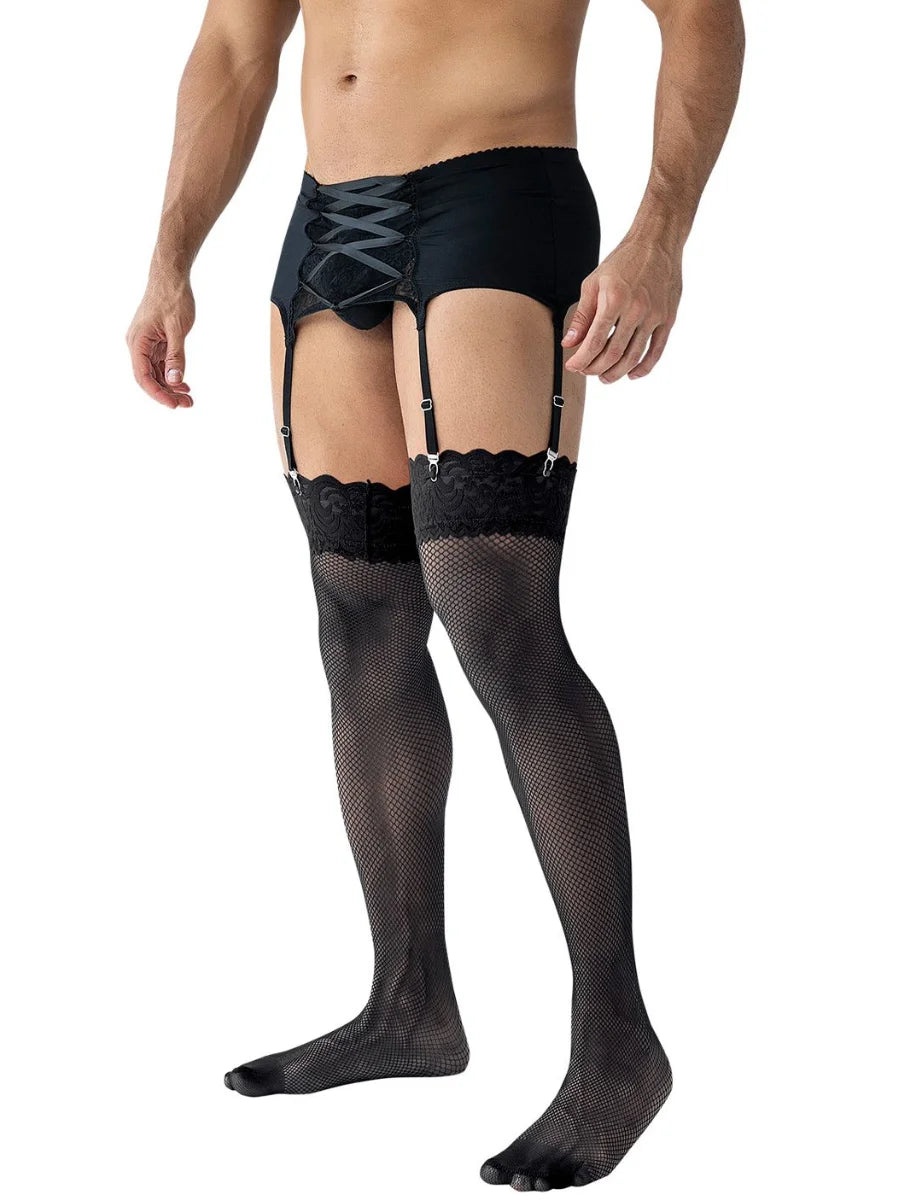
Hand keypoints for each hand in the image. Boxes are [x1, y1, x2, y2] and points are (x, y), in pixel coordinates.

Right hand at [126, 272, 195, 407]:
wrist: (170, 276)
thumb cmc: (172, 298)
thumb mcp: (178, 329)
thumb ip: (176, 356)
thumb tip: (173, 380)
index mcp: (138, 341)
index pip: (143, 376)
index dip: (157, 393)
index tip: (174, 405)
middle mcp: (137, 344)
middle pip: (148, 377)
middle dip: (166, 393)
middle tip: (187, 404)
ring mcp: (145, 343)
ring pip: (155, 372)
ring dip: (170, 386)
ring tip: (188, 398)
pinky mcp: (154, 341)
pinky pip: (159, 363)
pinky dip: (171, 374)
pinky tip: (183, 383)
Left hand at [562, 237, 682, 381]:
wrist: (657, 243)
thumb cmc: (623, 261)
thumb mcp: (593, 283)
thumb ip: (581, 316)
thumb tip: (569, 344)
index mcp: (614, 300)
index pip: (595, 341)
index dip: (582, 359)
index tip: (573, 366)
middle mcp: (636, 310)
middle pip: (613, 353)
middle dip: (596, 368)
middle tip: (587, 372)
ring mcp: (654, 316)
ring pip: (633, 357)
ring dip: (617, 372)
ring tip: (604, 378)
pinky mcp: (668, 319)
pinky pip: (656, 351)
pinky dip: (644, 367)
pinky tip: (632, 375)